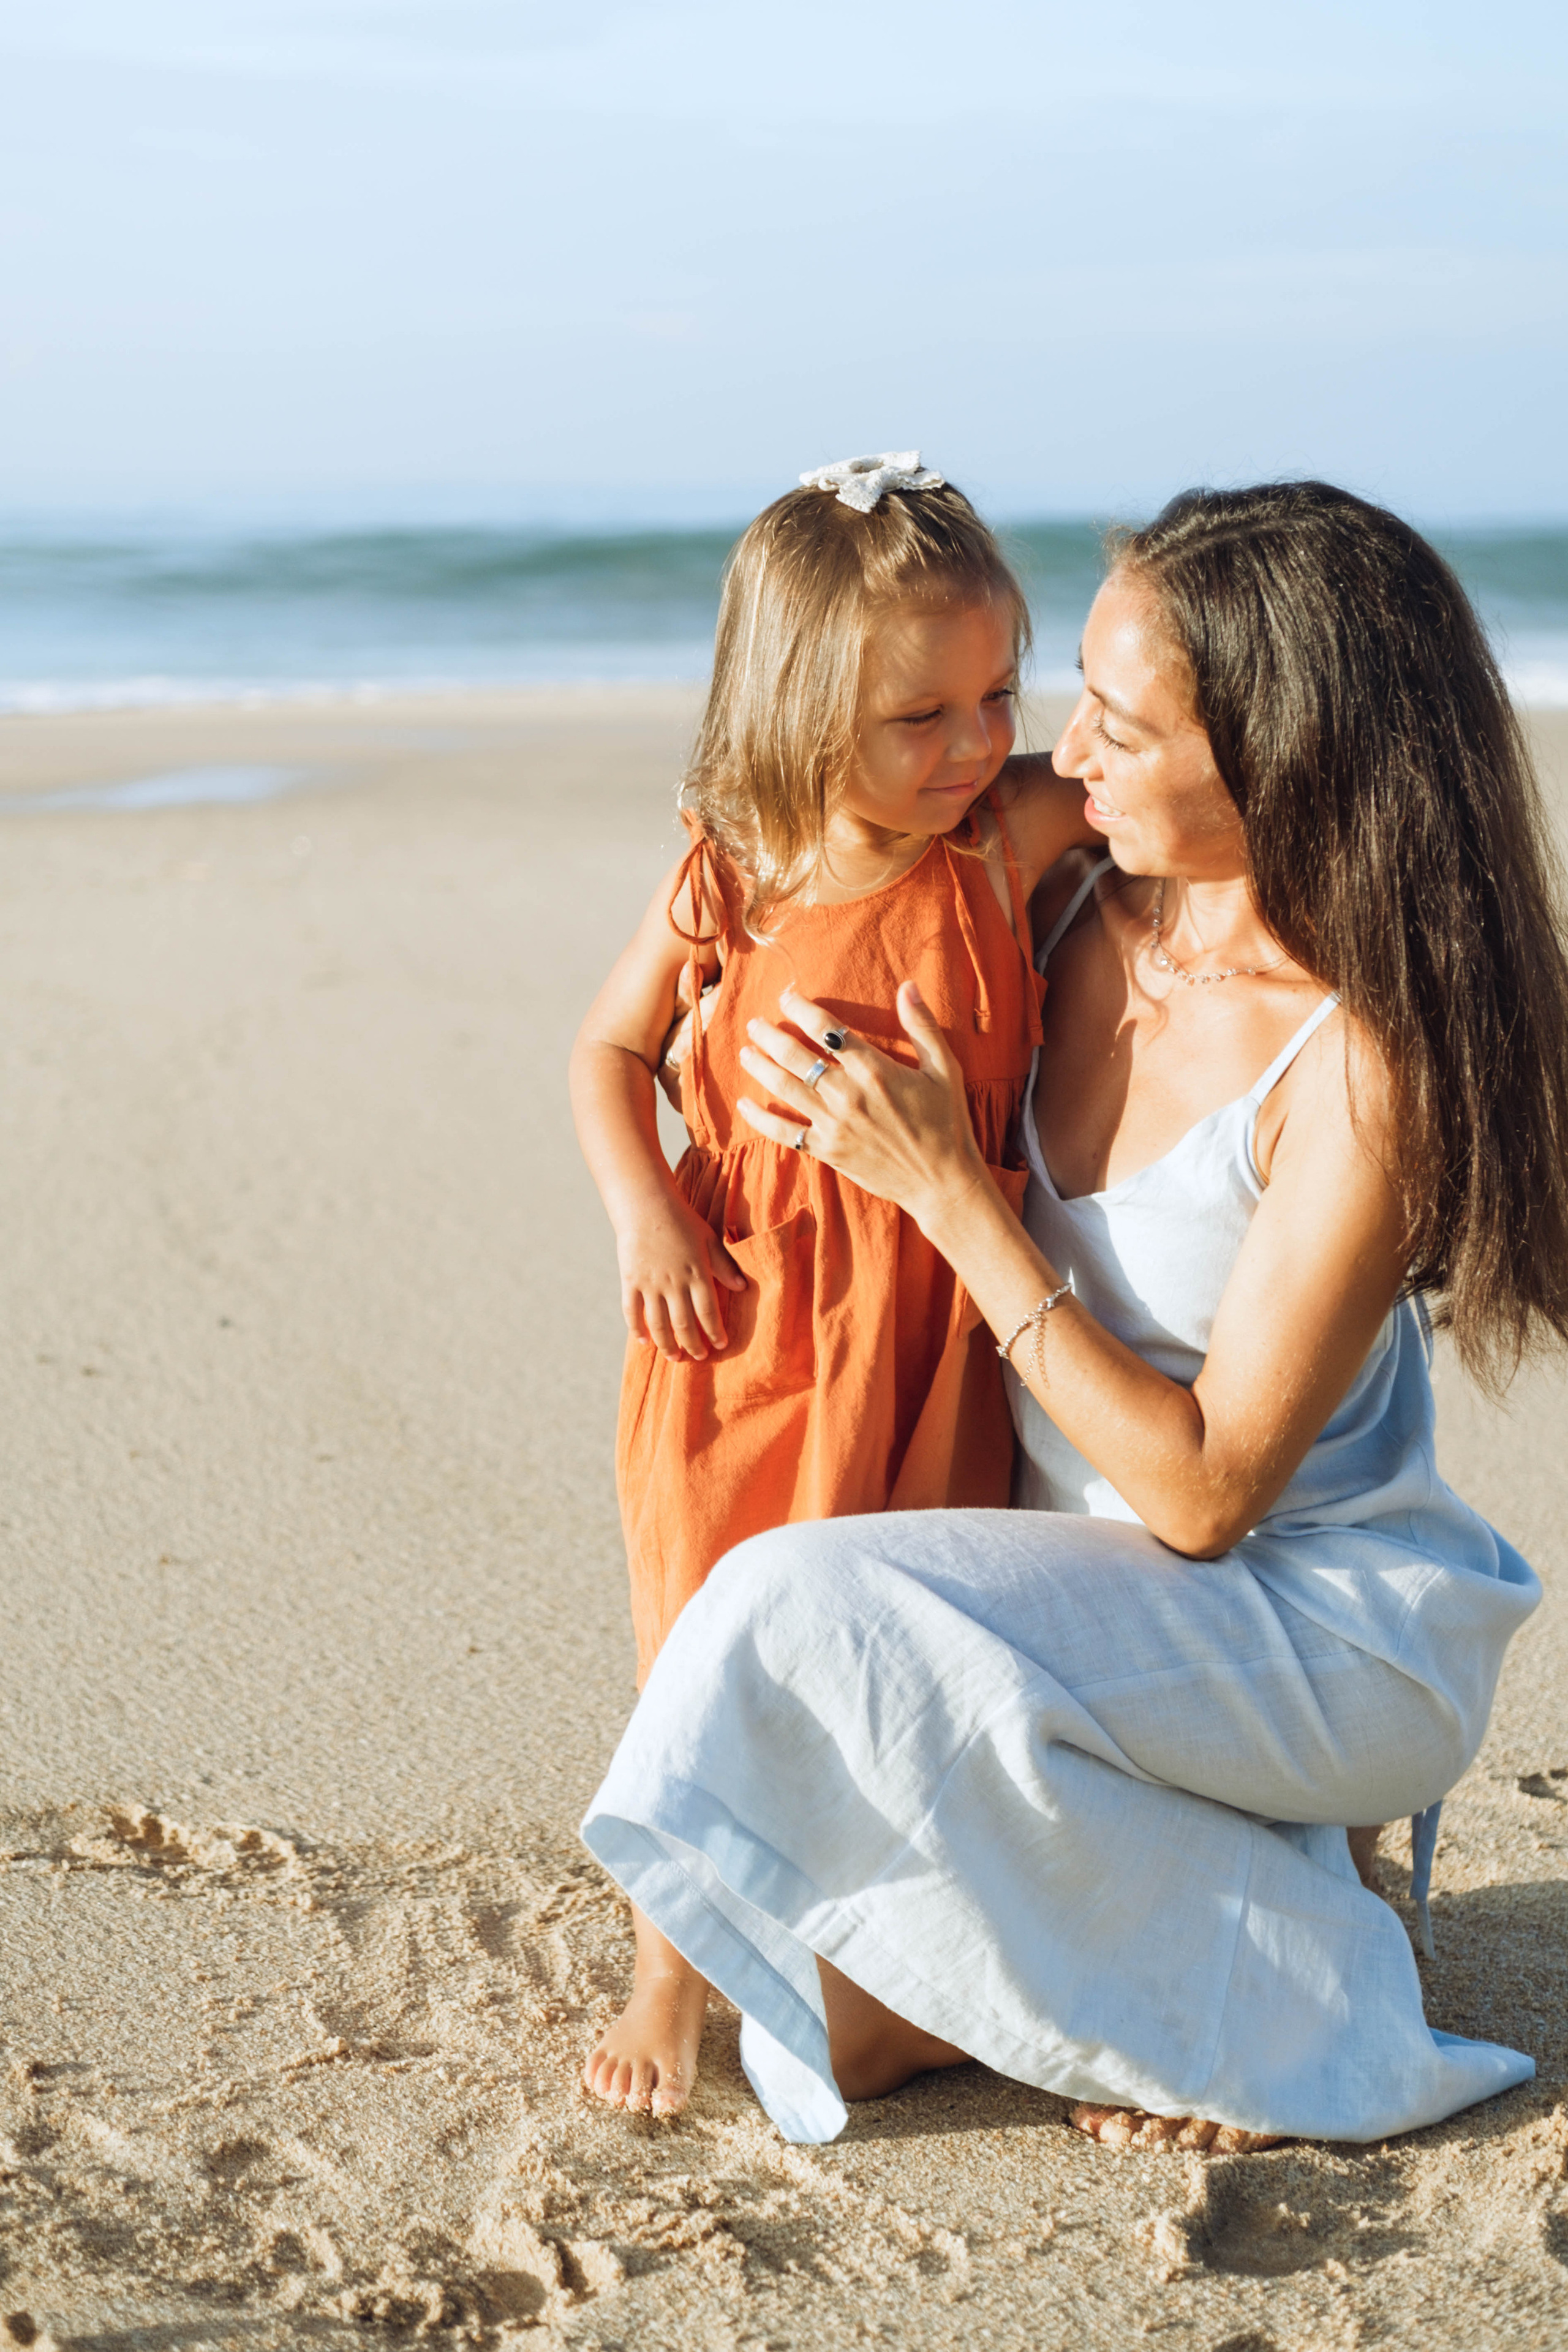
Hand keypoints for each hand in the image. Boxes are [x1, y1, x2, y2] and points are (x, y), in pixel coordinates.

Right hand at [618, 1197, 745, 1360]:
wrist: (646, 1204)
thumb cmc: (682, 1221)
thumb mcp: (709, 1240)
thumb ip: (725, 1266)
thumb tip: (743, 1287)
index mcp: (697, 1273)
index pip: (709, 1312)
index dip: (715, 1332)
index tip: (720, 1345)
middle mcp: (674, 1282)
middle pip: (684, 1324)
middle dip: (693, 1345)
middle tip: (699, 1357)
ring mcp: (650, 1283)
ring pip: (659, 1324)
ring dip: (667, 1345)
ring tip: (674, 1357)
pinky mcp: (630, 1280)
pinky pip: (632, 1312)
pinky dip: (637, 1330)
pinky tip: (644, 1342)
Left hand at [737, 981, 985, 1232]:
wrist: (941, 1181)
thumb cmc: (946, 1122)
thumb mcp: (944, 1069)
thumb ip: (922, 1026)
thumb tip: (907, 985)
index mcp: (874, 1069)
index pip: (826, 1029)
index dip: (800, 1008)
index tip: (785, 997)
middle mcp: (848, 1094)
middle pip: (795, 1055)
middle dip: (770, 1035)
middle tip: (755, 1024)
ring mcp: (834, 1124)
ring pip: (784, 1088)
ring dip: (760, 1067)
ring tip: (746, 1052)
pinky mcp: (827, 1151)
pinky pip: (784, 1132)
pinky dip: (761, 1118)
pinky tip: (745, 1105)